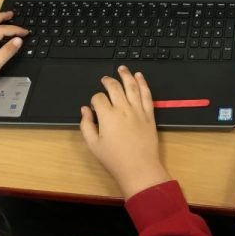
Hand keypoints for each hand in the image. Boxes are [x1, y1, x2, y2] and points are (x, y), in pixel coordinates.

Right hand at [80, 67, 170, 198]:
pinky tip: (139, 77)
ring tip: (122, 68)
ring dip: (126, 75)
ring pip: (132, 86)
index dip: (95, 99)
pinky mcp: (149, 114)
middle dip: (108, 81)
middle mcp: (123, 109)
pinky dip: (143, 83)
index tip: (95, 105)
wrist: (139, 168)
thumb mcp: (93, 145)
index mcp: (108, 116)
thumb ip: (86, 125)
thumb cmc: (115, 159)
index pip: (99, 98)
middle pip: (115, 87)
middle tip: (105, 78)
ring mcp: (138, 110)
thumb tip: (85, 110)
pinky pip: (147, 94)